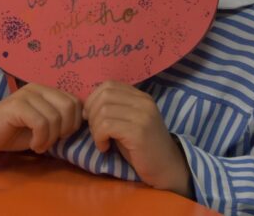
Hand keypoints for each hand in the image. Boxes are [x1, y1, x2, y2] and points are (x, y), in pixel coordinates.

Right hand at [0, 83, 82, 152]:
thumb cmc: (15, 131)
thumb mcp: (43, 125)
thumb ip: (60, 119)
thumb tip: (82, 122)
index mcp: (47, 90)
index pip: (75, 102)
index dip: (75, 122)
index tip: (61, 136)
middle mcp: (38, 88)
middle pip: (69, 106)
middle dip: (66, 129)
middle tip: (52, 140)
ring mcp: (27, 95)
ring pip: (55, 118)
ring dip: (50, 138)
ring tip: (39, 144)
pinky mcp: (17, 105)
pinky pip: (41, 123)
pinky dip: (41, 139)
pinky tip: (34, 145)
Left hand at [83, 81, 191, 195]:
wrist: (166, 168)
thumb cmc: (143, 148)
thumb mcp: (129, 122)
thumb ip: (115, 109)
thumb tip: (87, 105)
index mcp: (141, 97)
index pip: (109, 85)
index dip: (93, 99)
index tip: (91, 116)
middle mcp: (143, 102)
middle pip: (104, 95)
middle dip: (92, 113)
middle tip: (96, 131)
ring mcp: (142, 116)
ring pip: (103, 111)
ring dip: (95, 128)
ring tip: (101, 141)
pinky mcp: (138, 132)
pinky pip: (106, 126)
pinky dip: (99, 138)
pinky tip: (105, 147)